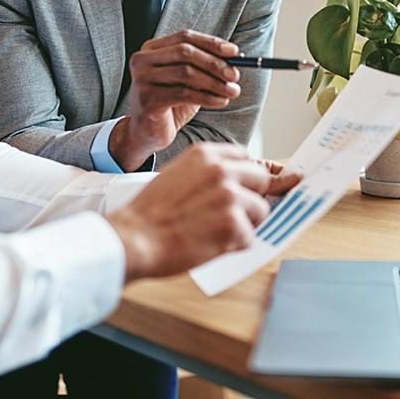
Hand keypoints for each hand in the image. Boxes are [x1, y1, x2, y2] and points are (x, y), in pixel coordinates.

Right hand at [105, 143, 301, 281]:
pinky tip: (209, 244)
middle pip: (262, 179)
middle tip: (232, 215)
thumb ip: (209, 173)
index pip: (247, 158)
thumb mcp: (179, 175)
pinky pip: (250, 236)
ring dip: (244, 225)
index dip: (252, 175)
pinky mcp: (234, 224)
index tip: (263, 183)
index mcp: (206, 154)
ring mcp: (230, 196)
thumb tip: (240, 181)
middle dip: (252, 198)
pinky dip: (234, 245)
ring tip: (212, 232)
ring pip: (260, 210)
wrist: (135, 237)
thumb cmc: (152, 212)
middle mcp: (221, 170)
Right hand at [108, 30, 240, 171]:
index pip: (185, 37)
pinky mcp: (147, 99)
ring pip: (186, 73)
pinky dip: (207, 97)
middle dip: (214, 63)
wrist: (147, 132)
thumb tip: (234, 59)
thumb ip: (204, 67)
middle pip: (185, 52)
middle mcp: (142, 59)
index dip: (211, 43)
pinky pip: (183, 94)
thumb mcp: (188, 81)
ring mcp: (142, 78)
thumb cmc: (169, 103)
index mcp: (152, 49)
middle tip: (235, 75)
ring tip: (232, 91)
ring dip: (215, 82)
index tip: (234, 52)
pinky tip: (221, 101)